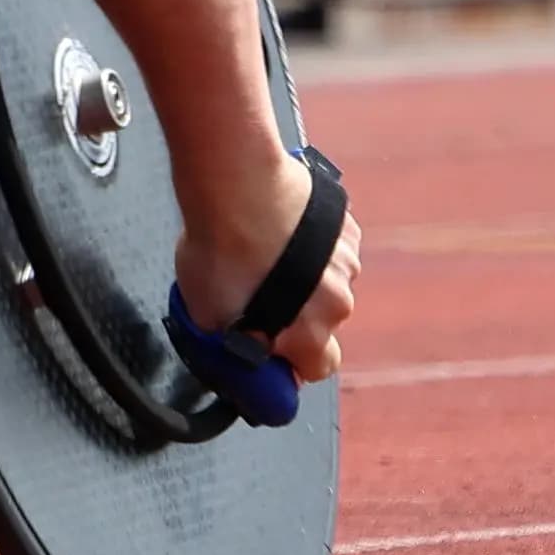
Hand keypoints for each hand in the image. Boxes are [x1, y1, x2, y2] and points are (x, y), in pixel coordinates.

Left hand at [176, 152, 362, 384]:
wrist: (236, 185)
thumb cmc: (221, 250)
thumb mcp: (207, 317)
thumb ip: (232, 345)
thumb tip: (239, 355)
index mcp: (309, 335)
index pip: (317, 369)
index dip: (290, 362)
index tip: (267, 347)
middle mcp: (338, 303)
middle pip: (321, 323)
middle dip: (294, 316)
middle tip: (258, 294)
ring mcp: (347, 262)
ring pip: (327, 283)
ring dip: (304, 277)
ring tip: (265, 255)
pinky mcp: (346, 227)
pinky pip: (331, 248)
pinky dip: (311, 245)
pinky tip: (282, 231)